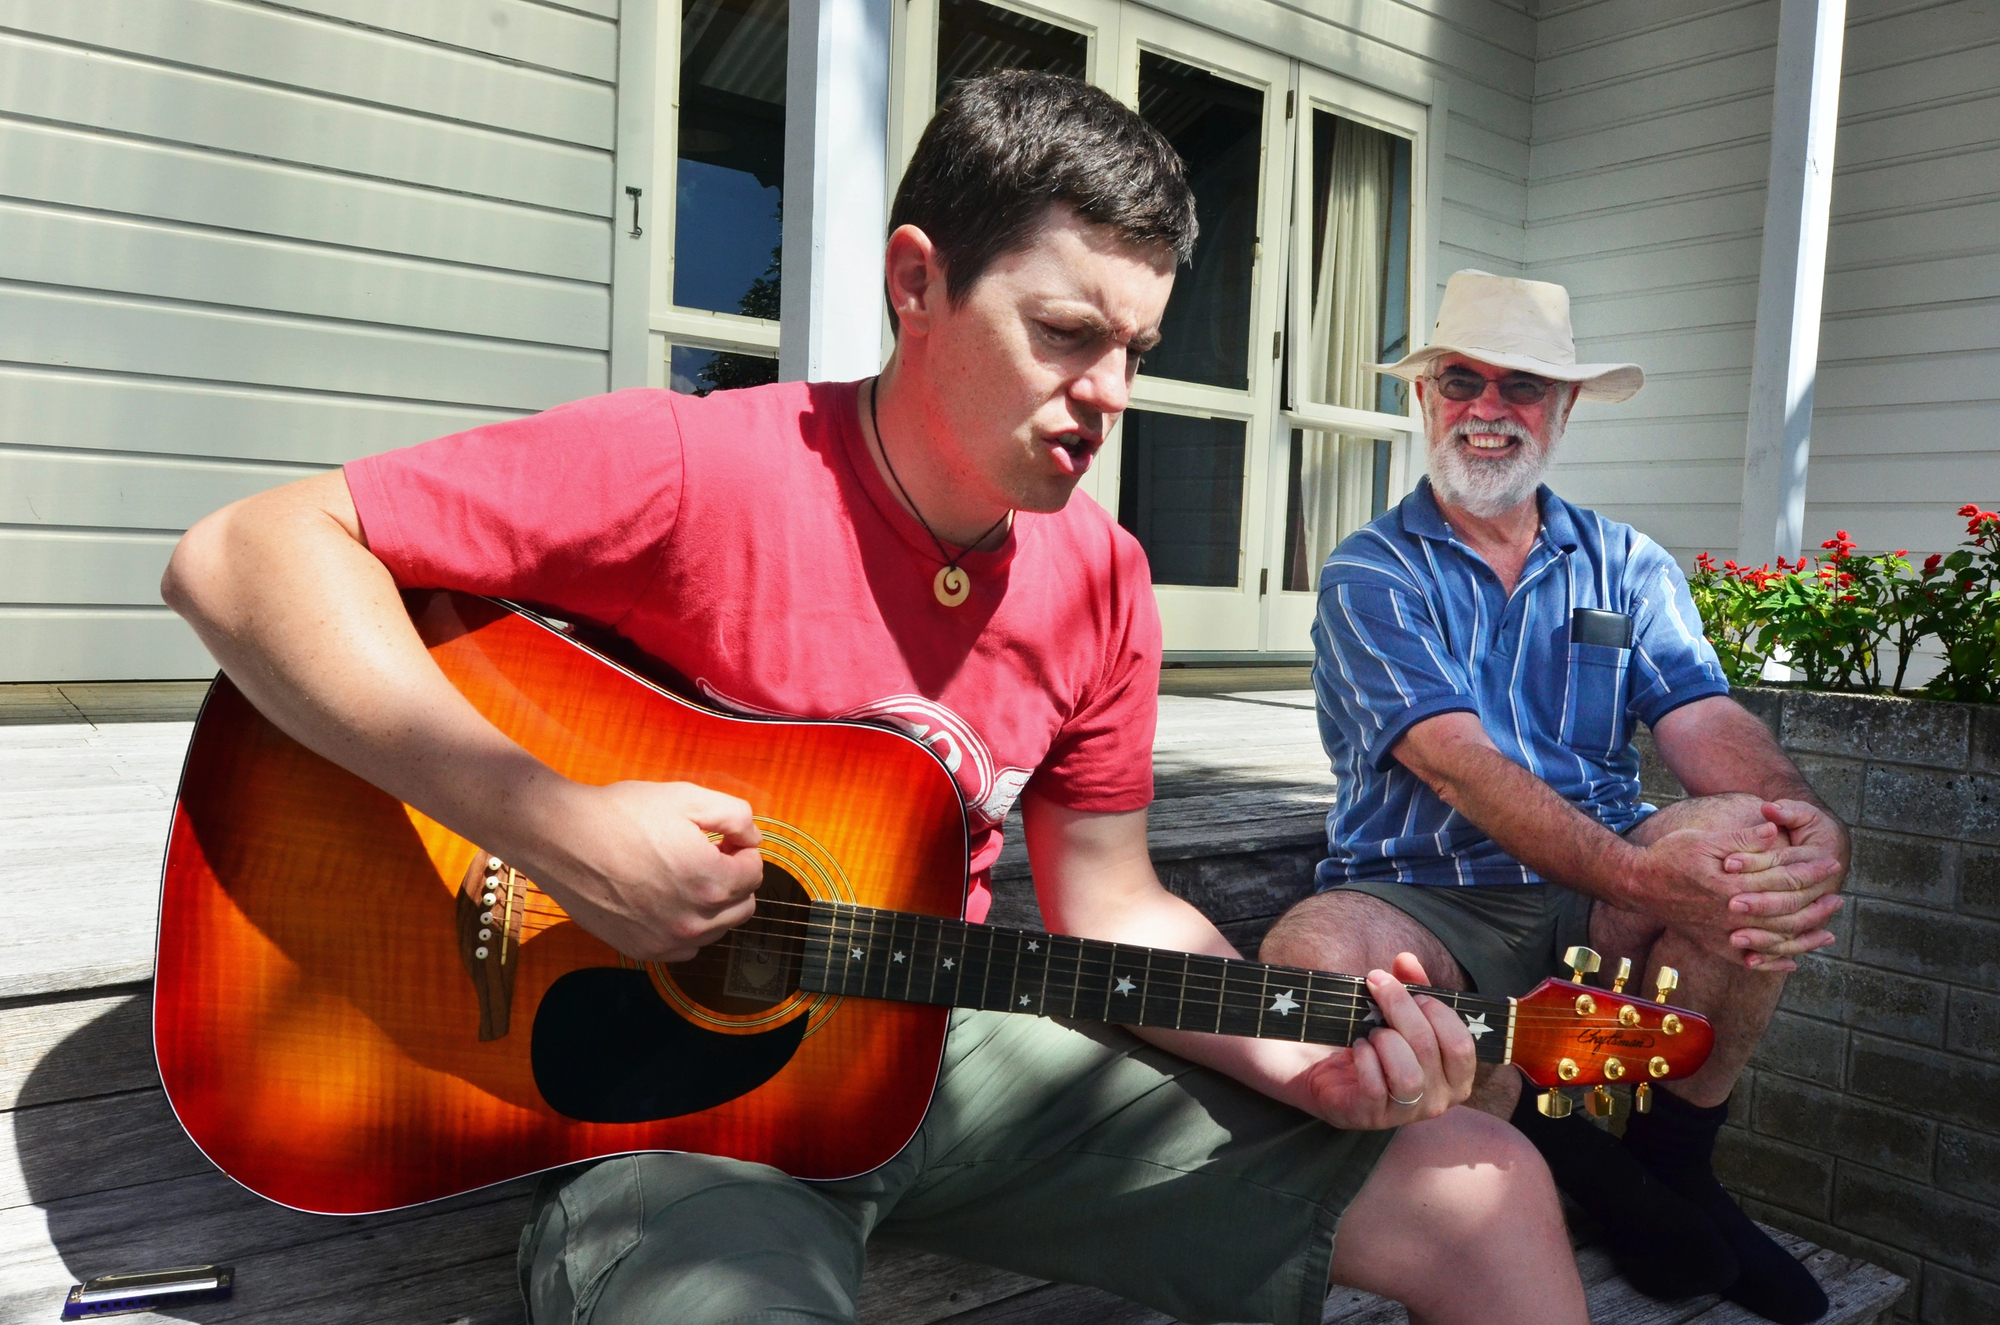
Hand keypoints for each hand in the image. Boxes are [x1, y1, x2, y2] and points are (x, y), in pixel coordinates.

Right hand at [524, 779, 764, 961]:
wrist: (561, 837)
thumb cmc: (621, 814)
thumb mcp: (686, 797)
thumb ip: (735, 816)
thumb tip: (754, 838)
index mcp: (710, 880)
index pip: (755, 873)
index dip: (741, 850)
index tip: (722, 839)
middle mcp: (693, 919)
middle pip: (743, 905)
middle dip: (733, 878)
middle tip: (705, 854)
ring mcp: (667, 940)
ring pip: (716, 930)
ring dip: (712, 905)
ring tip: (682, 874)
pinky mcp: (642, 950)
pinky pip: (685, 947)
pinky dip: (686, 926)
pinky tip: (666, 899)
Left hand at [1297, 953, 1477, 1129]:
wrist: (1334, 1076)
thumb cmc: (1379, 1044)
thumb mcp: (1400, 1013)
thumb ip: (1411, 986)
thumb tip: (1406, 959)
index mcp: (1457, 1077)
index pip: (1461, 1043)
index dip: (1437, 1011)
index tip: (1411, 990)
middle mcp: (1439, 1101)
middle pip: (1429, 1048)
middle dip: (1400, 1008)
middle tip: (1377, 984)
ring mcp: (1407, 1114)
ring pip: (1408, 1074)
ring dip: (1385, 1040)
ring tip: (1371, 1031)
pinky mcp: (1372, 1116)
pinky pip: (1374, 1085)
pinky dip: (1364, 1058)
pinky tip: (1358, 1048)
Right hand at [1631, 815, 1841, 969]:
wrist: (1637, 884)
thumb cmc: (1669, 856)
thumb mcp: (1702, 839)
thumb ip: (1740, 838)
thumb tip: (1773, 831)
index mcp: (1731, 885)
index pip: (1782, 879)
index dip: (1809, 871)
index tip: (1830, 863)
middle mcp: (1730, 914)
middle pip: (1785, 915)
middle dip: (1815, 906)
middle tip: (1838, 897)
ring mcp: (1722, 934)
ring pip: (1773, 942)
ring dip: (1804, 937)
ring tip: (1827, 931)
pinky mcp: (1714, 945)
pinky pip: (1750, 960)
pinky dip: (1773, 962)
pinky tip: (1792, 961)